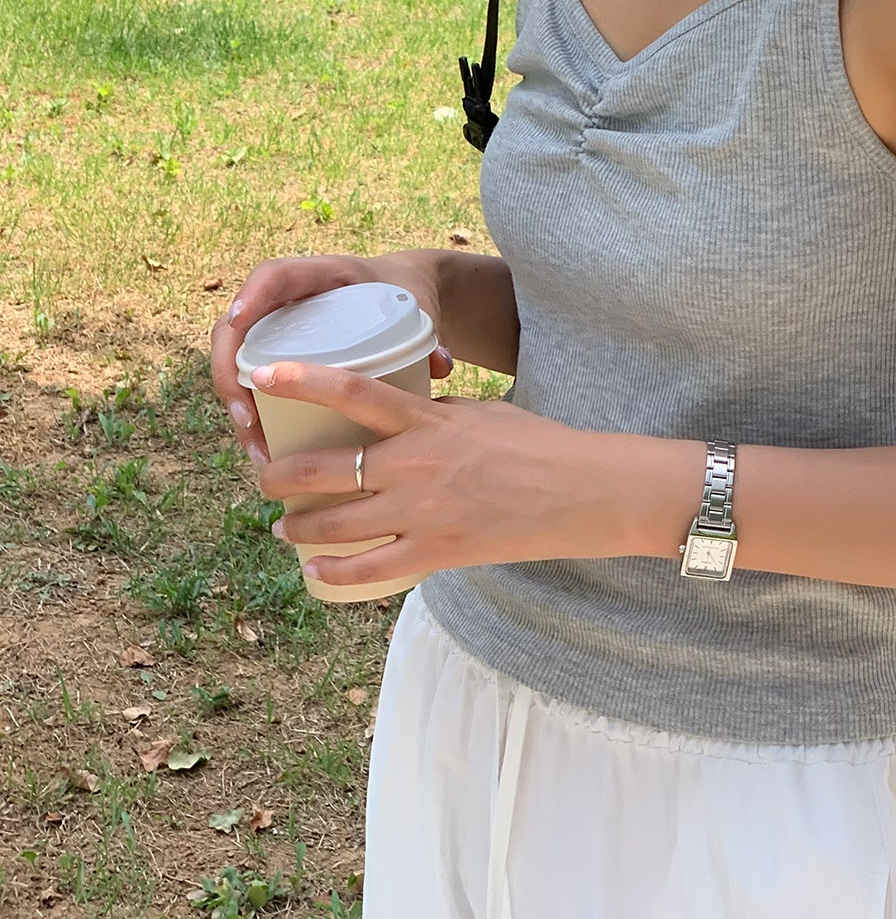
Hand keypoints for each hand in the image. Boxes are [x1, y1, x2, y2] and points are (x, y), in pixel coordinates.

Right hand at [210, 251, 453, 465]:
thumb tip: (441, 366)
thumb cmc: (404, 296)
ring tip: (258, 449)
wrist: (401, 292)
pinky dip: (251, 416)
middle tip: (246, 416)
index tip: (239, 319)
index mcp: (320, 275)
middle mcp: (287, 300)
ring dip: (237, 406)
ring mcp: (276, 329)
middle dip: (231, 372)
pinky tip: (265, 451)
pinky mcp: (277, 355)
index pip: (275, 274)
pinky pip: (249, 382)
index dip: (252, 293)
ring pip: (237, 363)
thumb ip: (426, 336)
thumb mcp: (414, 308)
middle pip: (237, 329)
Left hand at [250, 361, 694, 590]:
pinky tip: (313, 569)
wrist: (581, 491)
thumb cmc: (536, 444)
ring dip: (298, 526)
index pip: (352, 392)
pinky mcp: (436, 553)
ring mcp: (422, 513)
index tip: (262, 375)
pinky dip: (331, 572)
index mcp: (428, 421)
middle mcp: (415, 466)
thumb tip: (396, 416)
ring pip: (334, 523)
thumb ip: (432, 416)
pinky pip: (367, 569)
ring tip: (284, 525)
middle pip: (324, 468)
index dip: (301, 381)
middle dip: (280, 475)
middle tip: (265, 477)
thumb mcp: (478, 414)